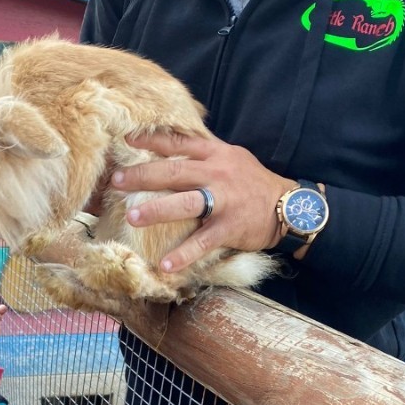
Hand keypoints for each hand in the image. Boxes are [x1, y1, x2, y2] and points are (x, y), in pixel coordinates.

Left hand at [113, 131, 296, 272]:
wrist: (289, 206)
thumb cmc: (254, 183)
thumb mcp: (232, 158)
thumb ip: (204, 154)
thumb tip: (171, 149)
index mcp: (215, 154)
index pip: (179, 142)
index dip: (151, 140)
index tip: (125, 140)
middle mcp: (217, 174)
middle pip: (174, 172)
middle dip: (142, 176)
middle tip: (116, 181)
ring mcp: (223, 201)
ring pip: (185, 203)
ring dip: (157, 210)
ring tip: (132, 216)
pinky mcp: (230, 227)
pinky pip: (203, 242)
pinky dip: (184, 254)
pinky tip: (165, 264)